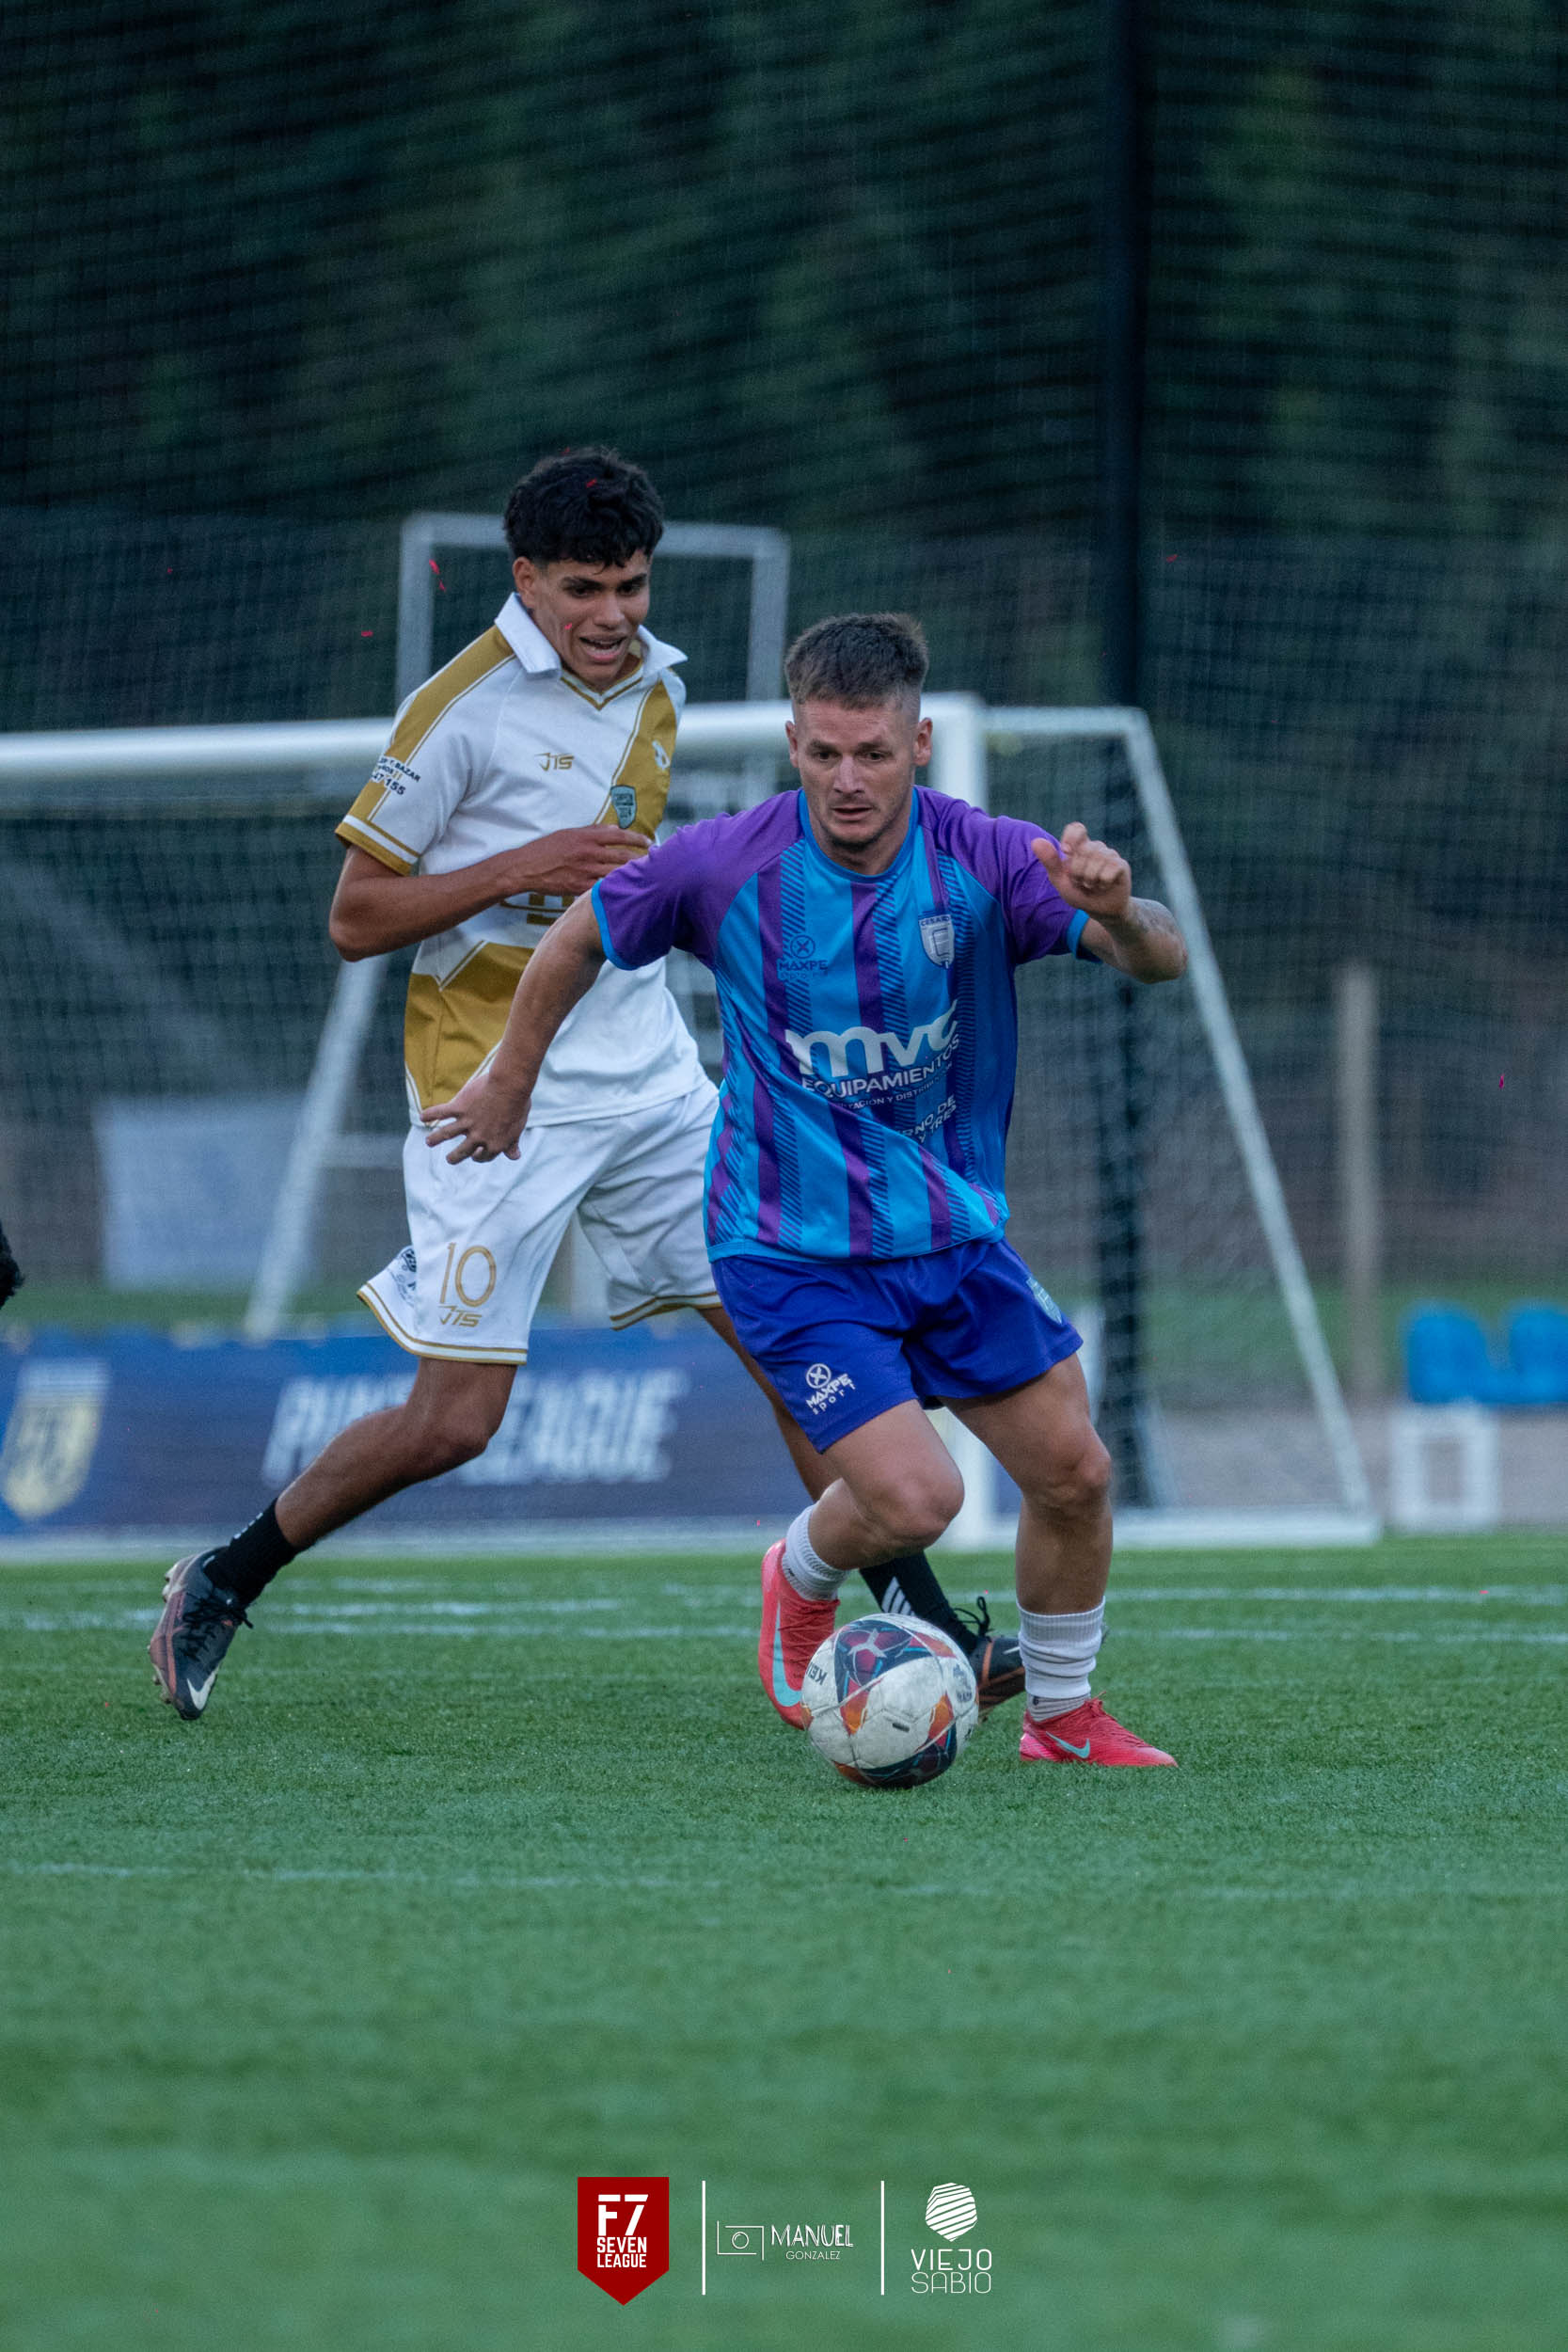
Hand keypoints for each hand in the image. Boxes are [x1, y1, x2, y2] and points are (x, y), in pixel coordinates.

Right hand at [422, 1070, 531, 1163]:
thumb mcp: (517, 1128)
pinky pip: (441, 1112)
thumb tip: (515, 1157)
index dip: (479, 1157)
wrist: (510, 1086)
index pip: (483, 1157)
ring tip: (428, 1142)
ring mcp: (467, 1123)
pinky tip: (422, 1116)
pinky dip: (430, 1114)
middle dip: (454, 1157)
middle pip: (463, 1152)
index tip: (475, 1155)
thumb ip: (512, 1143)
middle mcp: (478, 1137)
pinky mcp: (460, 1107)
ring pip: (447, 1134)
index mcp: (494, 1144)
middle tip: (450, 1159)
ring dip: (435, 1139)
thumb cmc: (518, 1105)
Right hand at [502, 825, 650, 896]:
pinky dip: (615, 889)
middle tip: (655, 863)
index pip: (618, 835)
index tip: (649, 842)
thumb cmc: (546, 849)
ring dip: (632, 876)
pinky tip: (626, 891)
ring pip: (615, 874)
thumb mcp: (569, 833)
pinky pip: (602, 889)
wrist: (525, 868)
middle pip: (622, 856)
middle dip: (641, 860)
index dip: (637, 839)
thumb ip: (592, 831)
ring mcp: (584, 871)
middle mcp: (587, 853)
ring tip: (645, 877)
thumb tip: (615, 829)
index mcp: (585, 837)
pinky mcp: (578, 887)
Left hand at [1032, 822, 1130, 920]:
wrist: (1100, 911)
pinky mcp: (1121, 865)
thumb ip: (1050, 861)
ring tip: (1092, 885)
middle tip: (1081, 882)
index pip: (1077, 828)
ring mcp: (1110, 855)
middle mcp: (1096, 848)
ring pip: (1096, 861)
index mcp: (1080, 848)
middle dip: (1077, 872)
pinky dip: (1102, 883)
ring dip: (1090, 880)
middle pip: (1083, 850)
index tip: (1066, 851)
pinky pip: (1108, 871)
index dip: (1071, 837)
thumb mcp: (1060, 880)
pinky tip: (1105, 886)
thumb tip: (1035, 841)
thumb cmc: (1079, 893)